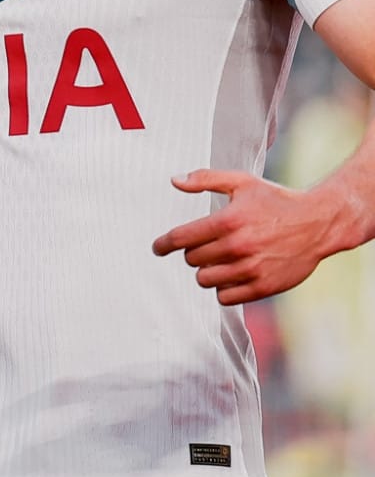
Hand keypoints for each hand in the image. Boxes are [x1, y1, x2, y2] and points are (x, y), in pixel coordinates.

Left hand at [155, 169, 356, 303]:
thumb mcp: (242, 182)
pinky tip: (232, 275)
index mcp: (228, 221)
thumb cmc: (276, 200)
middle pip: (192, 260)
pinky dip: (223, 288)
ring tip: (219, 261)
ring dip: (207, 271)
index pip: (181, 238)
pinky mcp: (263, 287)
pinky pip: (225, 297)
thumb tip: (174, 180)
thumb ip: (205, 179)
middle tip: (206, 246)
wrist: (318, 223)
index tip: (157, 248)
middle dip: (194, 253)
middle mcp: (238, 247)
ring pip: (205, 280)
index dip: (164, 244)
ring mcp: (251, 269)